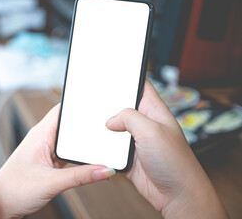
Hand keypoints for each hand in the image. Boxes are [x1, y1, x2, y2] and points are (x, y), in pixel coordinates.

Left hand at [0, 104, 114, 218]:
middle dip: (86, 124)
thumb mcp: (52, 183)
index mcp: (40, 134)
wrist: (0, 205)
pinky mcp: (48, 161)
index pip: (62, 109)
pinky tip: (86, 160)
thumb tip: (104, 170)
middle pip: (69, 124)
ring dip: (81, 142)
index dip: (79, 104)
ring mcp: (45, 149)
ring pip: (68, 139)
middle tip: (104, 128)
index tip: (97, 104)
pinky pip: (66, 152)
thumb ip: (80, 176)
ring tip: (98, 145)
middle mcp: (42, 138)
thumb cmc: (13, 189)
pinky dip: (77, 155)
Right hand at [106, 80, 228, 218]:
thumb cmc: (175, 162)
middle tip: (93, 100)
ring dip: (104, 128)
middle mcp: (144, 123)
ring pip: (113, 127)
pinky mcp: (128, 156)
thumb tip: (111, 120)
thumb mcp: (152, 131)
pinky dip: (103, 146)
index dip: (127, 78)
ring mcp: (135, 140)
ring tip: (91, 123)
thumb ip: (129, 117)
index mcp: (154, 110)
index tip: (109, 72)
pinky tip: (95, 144)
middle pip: (121, 106)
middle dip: (108, 104)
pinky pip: (110, 147)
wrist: (176, 195)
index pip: (140, 86)